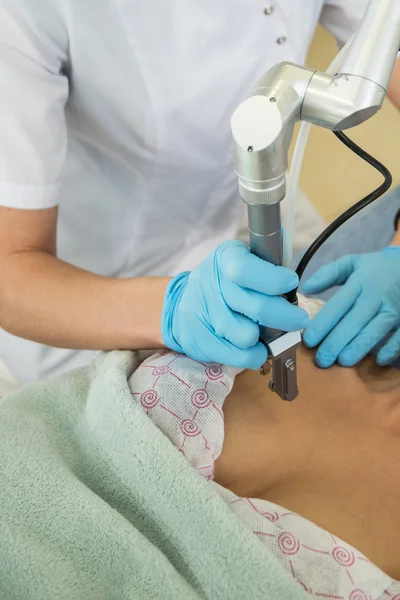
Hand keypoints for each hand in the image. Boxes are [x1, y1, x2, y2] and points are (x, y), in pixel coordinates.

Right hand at [162, 240, 308, 368]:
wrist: (185, 302)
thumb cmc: (226, 283)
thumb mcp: (243, 263)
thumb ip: (265, 273)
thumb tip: (292, 289)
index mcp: (224, 259)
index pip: (245, 270)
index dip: (272, 280)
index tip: (291, 283)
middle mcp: (209, 283)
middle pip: (254, 307)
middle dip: (285, 316)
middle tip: (299, 320)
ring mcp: (200, 312)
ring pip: (246, 335)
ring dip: (266, 339)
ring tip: (272, 335)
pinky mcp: (197, 338)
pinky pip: (236, 355)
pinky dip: (253, 356)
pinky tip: (258, 349)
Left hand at [302, 248, 399, 367]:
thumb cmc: (376, 267)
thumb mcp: (352, 262)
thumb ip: (328, 273)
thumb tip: (306, 288)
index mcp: (359, 282)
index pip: (337, 306)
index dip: (322, 325)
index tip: (308, 340)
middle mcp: (376, 296)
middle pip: (353, 323)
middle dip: (335, 343)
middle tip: (321, 360)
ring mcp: (394, 308)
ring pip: (373, 332)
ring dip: (357, 349)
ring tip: (342, 362)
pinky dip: (391, 349)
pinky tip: (379, 360)